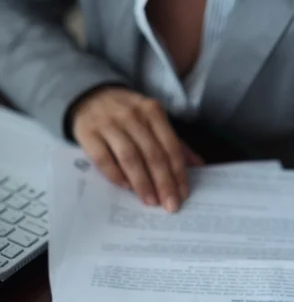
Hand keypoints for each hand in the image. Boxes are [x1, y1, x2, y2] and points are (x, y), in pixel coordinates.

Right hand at [71, 87, 202, 211]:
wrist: (90, 97)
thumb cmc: (128, 114)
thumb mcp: (153, 120)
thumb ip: (174, 142)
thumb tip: (198, 166)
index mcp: (152, 111)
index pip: (170, 146)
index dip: (178, 172)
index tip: (182, 194)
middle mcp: (132, 115)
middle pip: (152, 153)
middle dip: (163, 182)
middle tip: (169, 204)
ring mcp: (108, 123)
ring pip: (129, 157)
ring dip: (142, 182)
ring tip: (150, 200)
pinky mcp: (88, 133)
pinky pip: (103, 159)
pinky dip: (115, 175)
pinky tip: (125, 187)